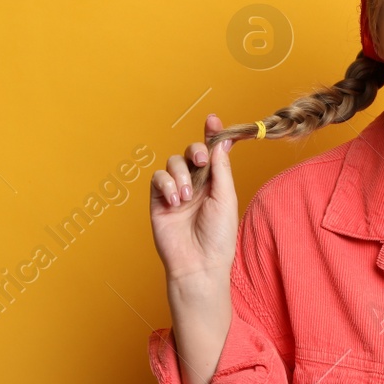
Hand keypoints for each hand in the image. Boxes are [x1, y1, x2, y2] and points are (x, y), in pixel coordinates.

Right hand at [149, 114, 238, 285]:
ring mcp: (176, 191)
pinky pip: (158, 178)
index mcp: (215, 182)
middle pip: (191, 152)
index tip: (213, 119)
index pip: (213, 152)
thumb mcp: (225, 199)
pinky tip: (175, 201)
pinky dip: (166, 185)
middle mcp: (196, 183)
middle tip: (200, 161)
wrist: (198, 264)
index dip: (212, 134)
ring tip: (186, 197)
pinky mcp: (159, 200)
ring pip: (173, 162)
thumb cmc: (218, 237)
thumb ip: (221, 169)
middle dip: (195, 150)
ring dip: (180, 175)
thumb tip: (222, 142)